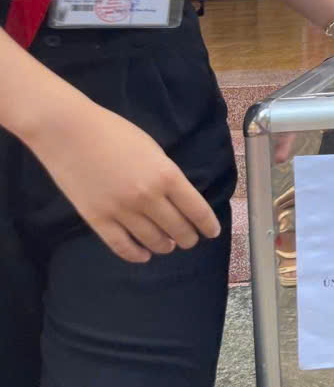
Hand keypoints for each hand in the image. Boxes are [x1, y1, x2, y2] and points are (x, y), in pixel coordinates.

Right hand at [31, 105, 220, 262]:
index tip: (211, 232)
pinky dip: (136, 254)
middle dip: (188, 238)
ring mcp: (121, 210)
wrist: (69, 132)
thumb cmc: (114, 133)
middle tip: (191, 240)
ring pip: (152, 240)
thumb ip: (167, 175)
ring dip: (165, 246)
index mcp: (167, 175)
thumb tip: (177, 198)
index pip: (196, 209)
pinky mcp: (97, 219)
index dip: (207, 225)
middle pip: (177, 228)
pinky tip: (143, 255)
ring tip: (169, 246)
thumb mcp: (153, 150)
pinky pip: (122, 246)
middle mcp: (148, 197)